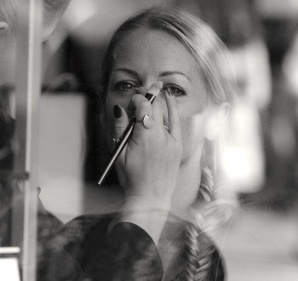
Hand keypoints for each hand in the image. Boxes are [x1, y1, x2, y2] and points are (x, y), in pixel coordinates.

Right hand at [111, 81, 182, 208]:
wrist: (150, 197)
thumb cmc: (131, 177)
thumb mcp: (119, 153)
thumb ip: (120, 128)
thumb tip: (119, 109)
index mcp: (145, 137)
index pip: (144, 106)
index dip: (138, 98)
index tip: (132, 100)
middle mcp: (161, 137)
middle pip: (156, 107)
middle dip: (148, 96)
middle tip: (141, 91)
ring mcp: (172, 141)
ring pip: (166, 113)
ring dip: (159, 102)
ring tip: (154, 91)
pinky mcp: (178, 147)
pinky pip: (176, 123)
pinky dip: (173, 110)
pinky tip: (169, 100)